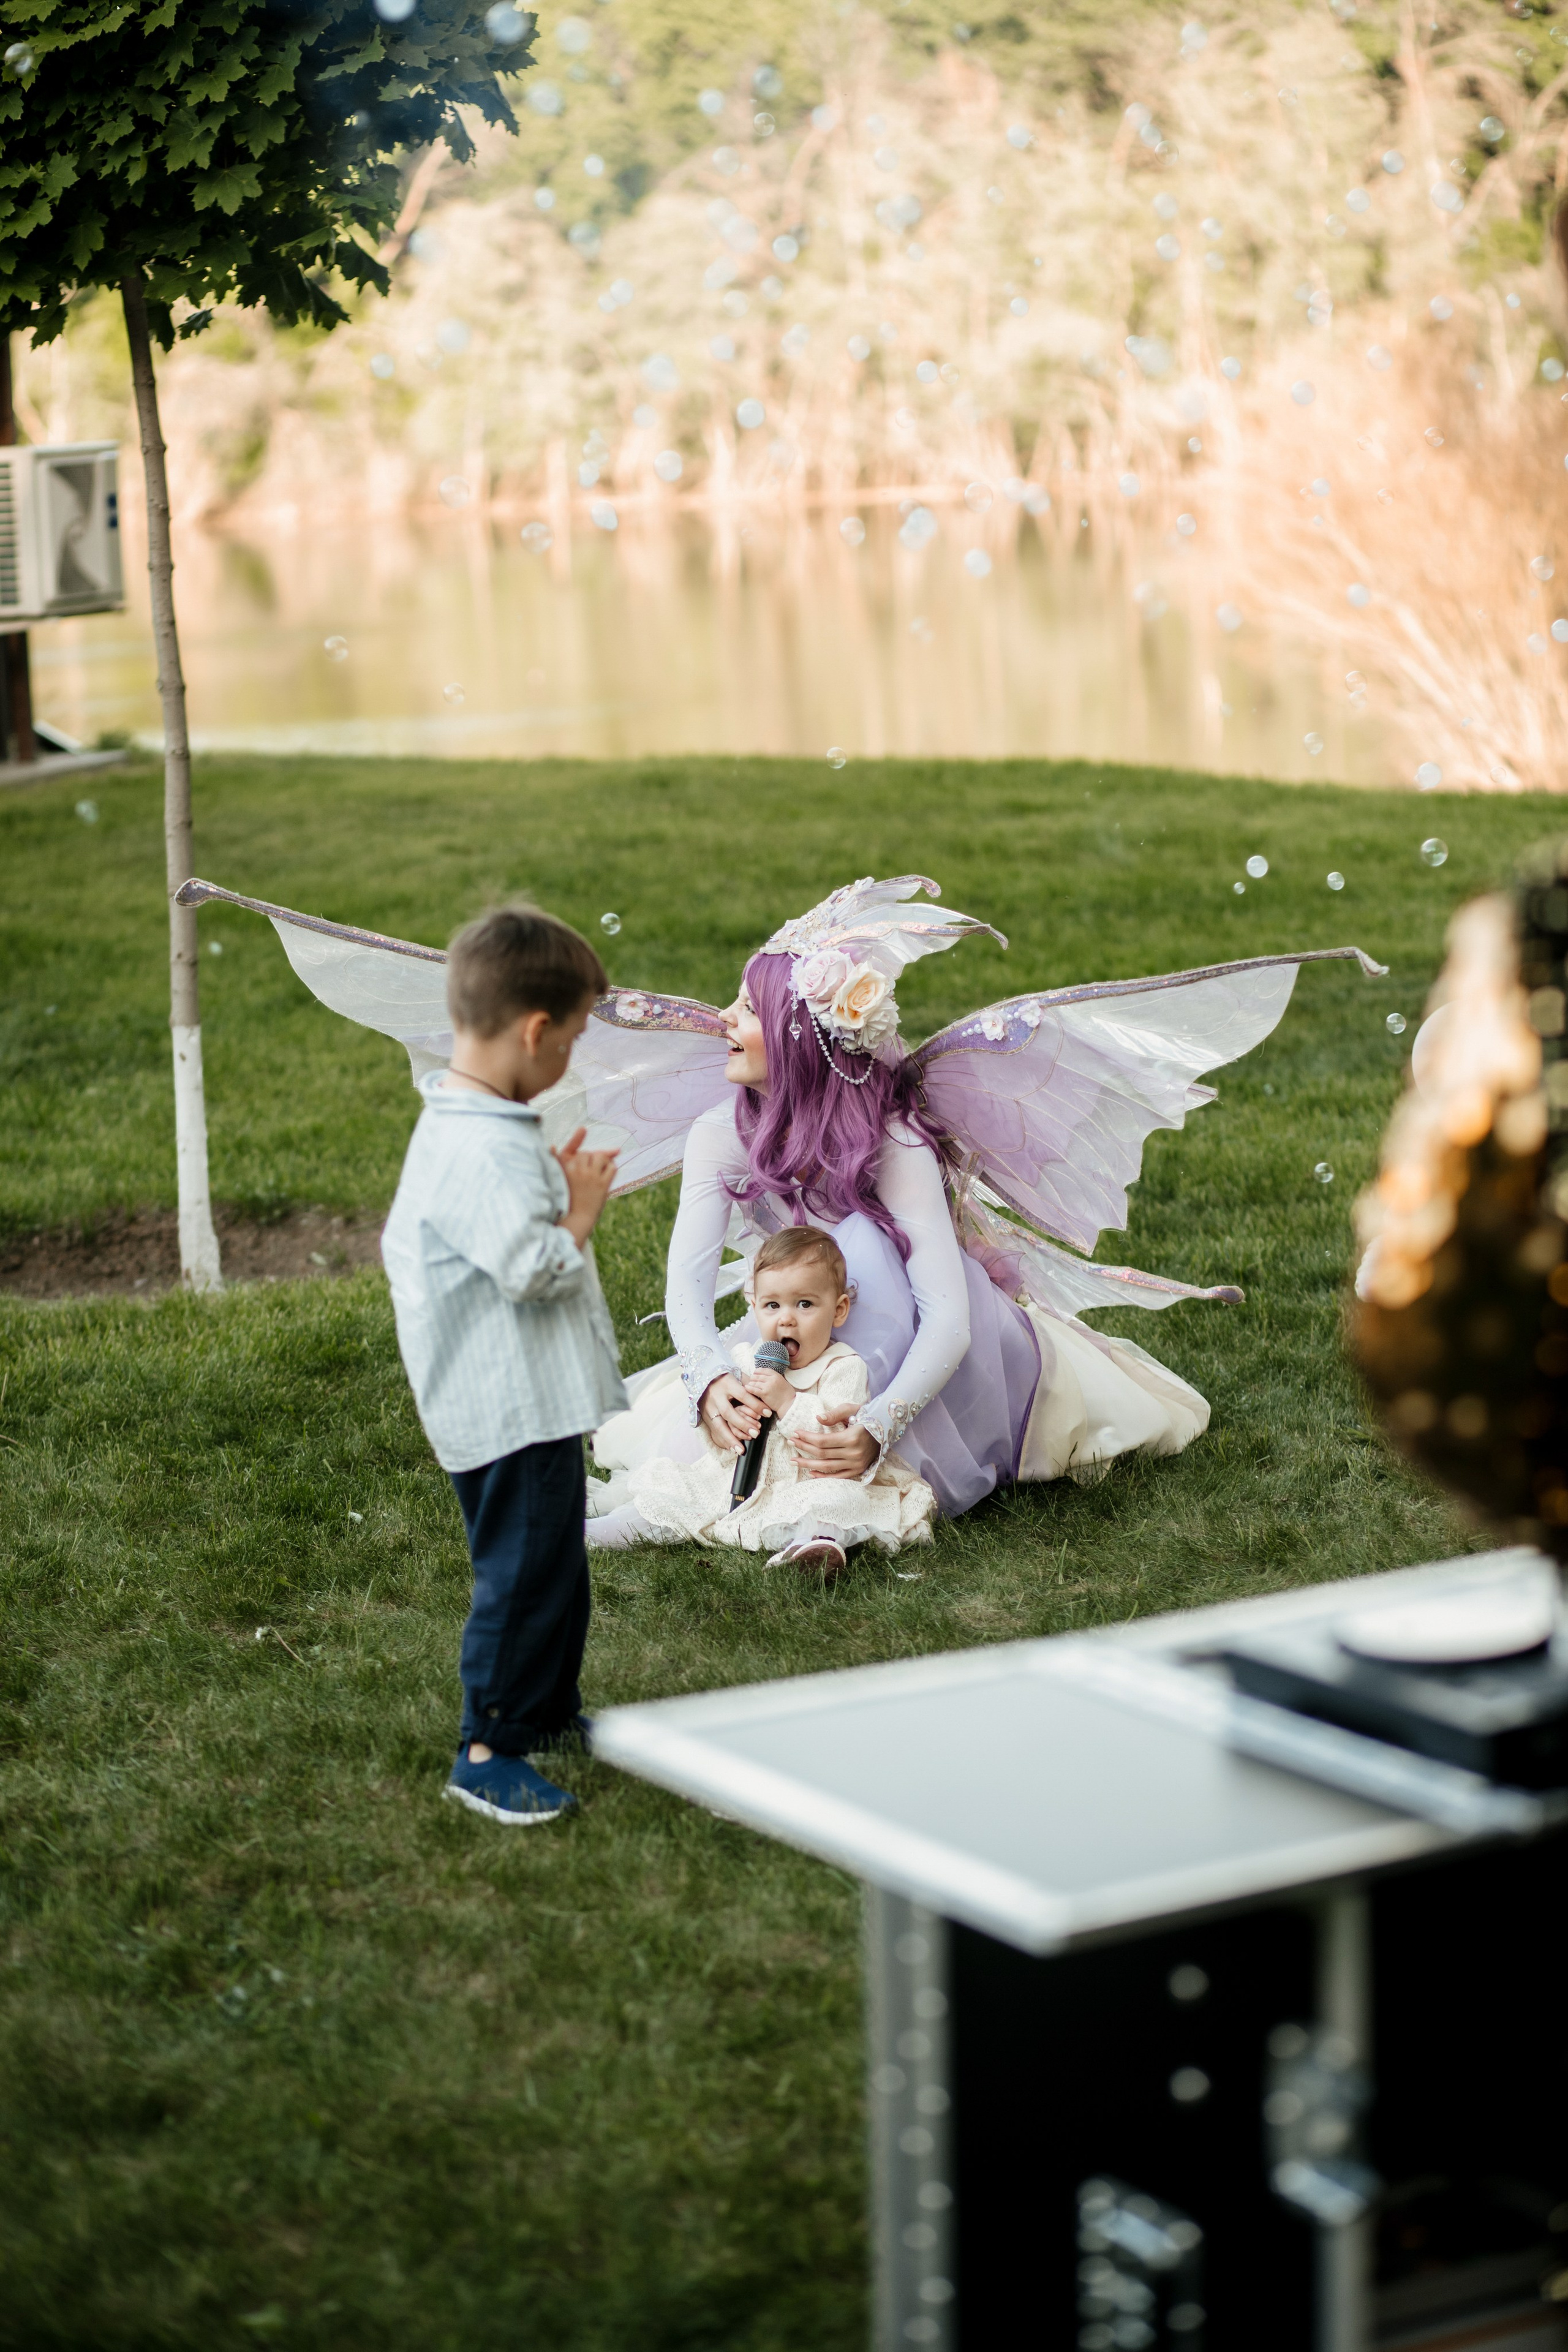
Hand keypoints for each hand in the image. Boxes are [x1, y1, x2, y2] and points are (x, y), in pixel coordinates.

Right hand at [552, 1126, 617, 1246]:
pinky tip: (607, 1174)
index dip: (577, 1138)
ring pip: (601, 1157)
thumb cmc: (565, 1199)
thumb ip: (557, 1160)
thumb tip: (549, 1145)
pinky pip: (612, 1168)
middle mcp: (577, 1169)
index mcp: (564, 1166)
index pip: (571, 1147)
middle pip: (589, 1153)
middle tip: (590, 1169)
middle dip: (591, 1157)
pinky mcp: (603, 1185)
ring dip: (602, 1161)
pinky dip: (611, 1168)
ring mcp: (591, 1177)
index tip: (583, 1129)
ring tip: (599, 1170)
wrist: (576, 1220)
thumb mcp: (556, 1177)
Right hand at [699, 1371, 762, 1454]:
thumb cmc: (726, 1378)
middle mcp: (716, 1397)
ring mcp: (709, 1407)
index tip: (768, 1413)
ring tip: (741, 1450)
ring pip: (719, 1425)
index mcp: (726, 1385)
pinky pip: (714, 1430)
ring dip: (730, 1439)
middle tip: (756, 1434)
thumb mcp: (737, 1376)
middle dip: (742, 1424)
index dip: (756, 1405)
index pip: (743, 1395)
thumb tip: (763, 1394)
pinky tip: (732, 1448)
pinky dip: (724, 1440)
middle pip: (729, 1412)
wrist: (703, 1377)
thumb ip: (750, 1385)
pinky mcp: (705, 1415)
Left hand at [743, 1367, 793, 1416]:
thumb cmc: (786, 1394)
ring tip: (750, 1386)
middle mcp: (771, 1379)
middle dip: (752, 1378)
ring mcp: (767, 1386)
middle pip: (757, 1376)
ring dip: (751, 1384)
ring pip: (754, 1382)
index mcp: (776, 1375)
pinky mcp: (764, 1394)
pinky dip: (749, 1388)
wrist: (789, 1404)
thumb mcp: (781, 1381)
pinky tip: (747, 1388)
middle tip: (751, 1381)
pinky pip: (753, 1389)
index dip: (756, 1372)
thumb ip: (772, 1378)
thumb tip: (762, 1376)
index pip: (762, 1370)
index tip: (755, 1374)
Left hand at [792, 1403, 876, 1480]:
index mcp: (852, 1438)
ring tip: (794, 1460)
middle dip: (803, 1448)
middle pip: (822, 1454)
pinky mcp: (858, 1470)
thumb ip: (834, 1414)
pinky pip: (838, 1477)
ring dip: (808, 1464)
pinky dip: (823, 1476)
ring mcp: (856, 1464)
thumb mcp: (851, 1409)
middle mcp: (854, 1453)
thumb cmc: (866, 1416)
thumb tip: (818, 1418)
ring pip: (827, 1467)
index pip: (822, 1441)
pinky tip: (810, 1473)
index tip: (795, 1433)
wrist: (886, 1428)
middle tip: (790, 1442)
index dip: (806, 1438)